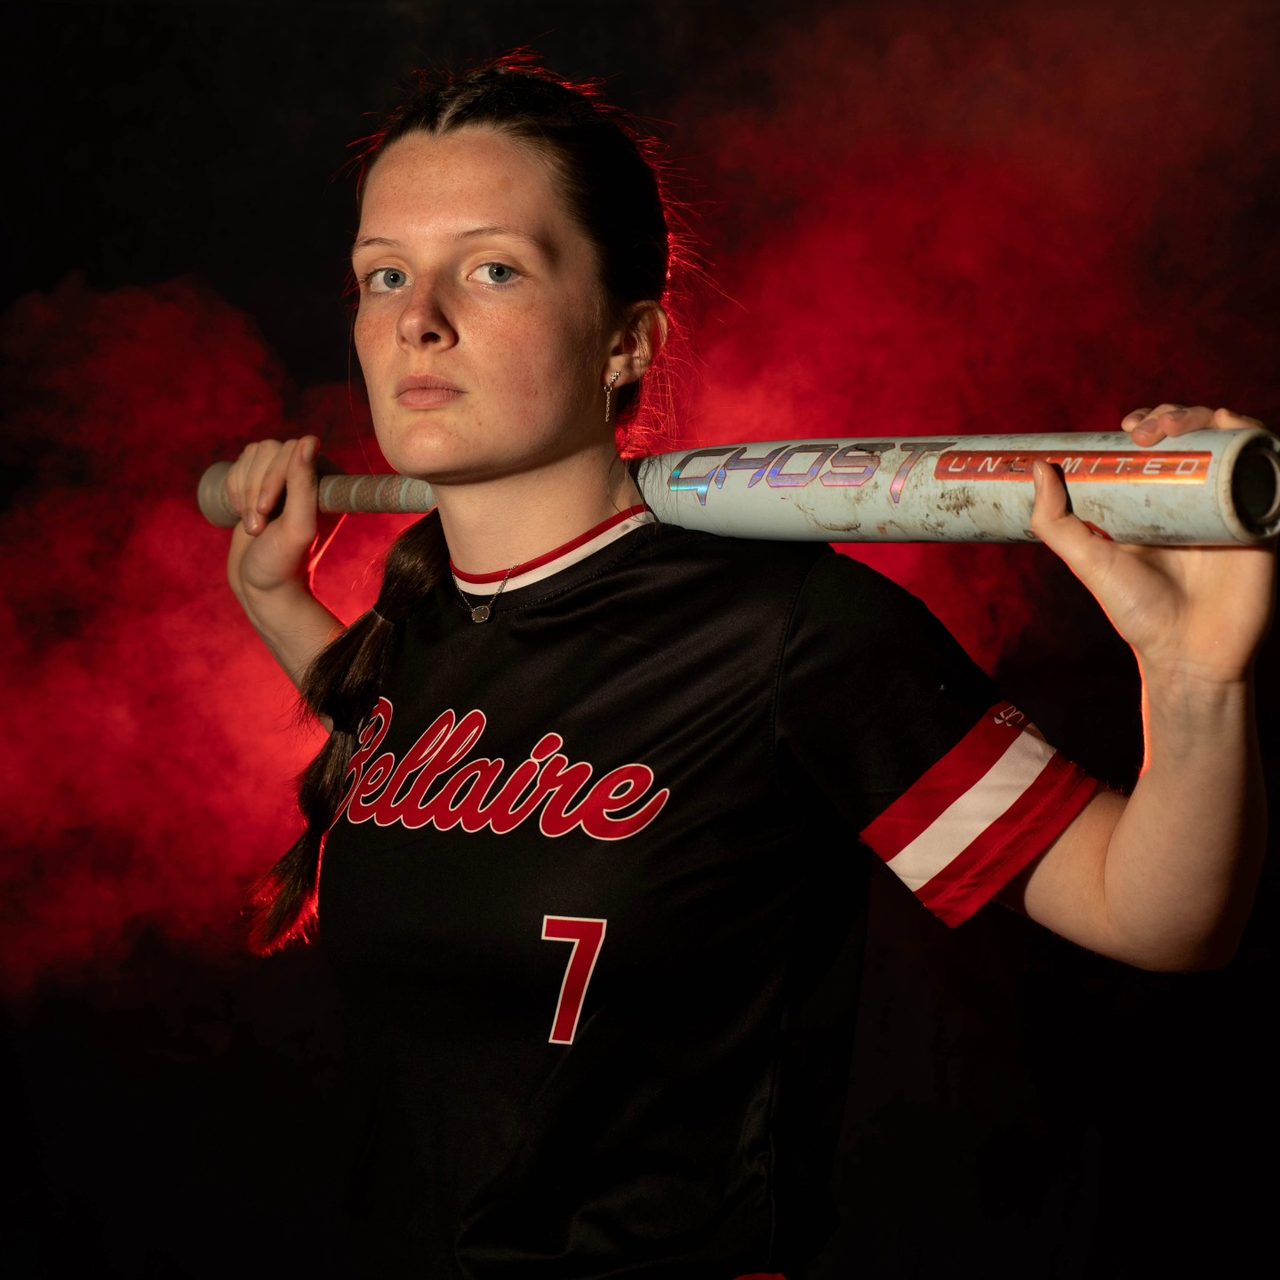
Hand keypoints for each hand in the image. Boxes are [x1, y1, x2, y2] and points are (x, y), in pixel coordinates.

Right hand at [225, 436, 331, 602]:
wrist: (259, 587)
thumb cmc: (282, 564)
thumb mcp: (295, 528)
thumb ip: (304, 485)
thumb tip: (309, 440)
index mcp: (329, 483)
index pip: (296, 449)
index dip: (274, 477)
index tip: (267, 511)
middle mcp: (310, 476)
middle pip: (271, 449)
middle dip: (256, 488)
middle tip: (257, 525)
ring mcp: (284, 479)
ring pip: (253, 454)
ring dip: (244, 490)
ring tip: (252, 525)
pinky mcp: (261, 484)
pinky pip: (240, 464)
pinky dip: (234, 488)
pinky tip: (242, 514)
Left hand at [1031, 405, 1275, 684]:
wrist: (1189, 652)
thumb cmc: (1138, 611)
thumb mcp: (1088, 561)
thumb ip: (1056, 522)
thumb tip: (1039, 469)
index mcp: (1157, 504)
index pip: (1160, 446)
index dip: (1148, 423)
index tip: (1127, 426)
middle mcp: (1195, 499)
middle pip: (1196, 434)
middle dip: (1173, 416)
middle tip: (1146, 431)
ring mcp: (1230, 504)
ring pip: (1230, 441)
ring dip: (1207, 418)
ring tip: (1176, 427)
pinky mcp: (1262, 517)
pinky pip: (1268, 465)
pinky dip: (1251, 437)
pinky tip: (1228, 429)